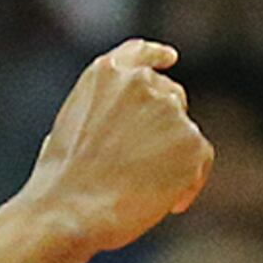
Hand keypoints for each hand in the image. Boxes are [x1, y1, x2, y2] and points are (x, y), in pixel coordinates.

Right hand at [21, 40, 211, 256]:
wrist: (71, 209)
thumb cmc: (61, 185)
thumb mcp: (67, 132)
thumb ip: (100, 118)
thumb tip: (121, 134)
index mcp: (105, 74)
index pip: (139, 54)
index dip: (156, 56)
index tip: (170, 58)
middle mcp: (140, 83)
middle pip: (172, 97)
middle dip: (167, 127)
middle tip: (153, 165)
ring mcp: (168, 109)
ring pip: (186, 132)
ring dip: (175, 158)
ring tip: (148, 193)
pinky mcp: (191, 140)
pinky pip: (201, 160)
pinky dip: (191, 182)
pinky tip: (170, 204)